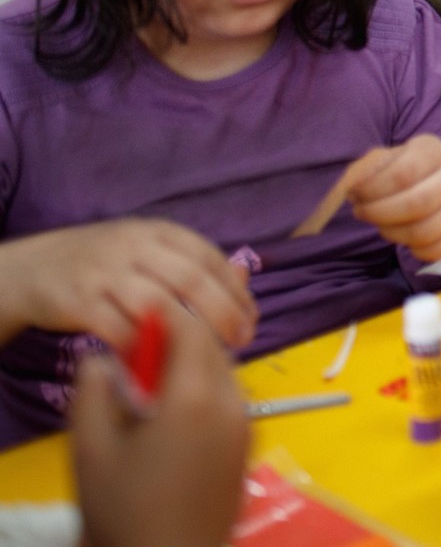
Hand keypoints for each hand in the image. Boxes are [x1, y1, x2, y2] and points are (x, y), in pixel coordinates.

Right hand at [0, 220, 255, 350]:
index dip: (235, 290)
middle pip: (190, 279)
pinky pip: (117, 328)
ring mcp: (105, 272)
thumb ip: (193, 263)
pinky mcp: (79, 301)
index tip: (251, 319)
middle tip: (240, 340)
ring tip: (204, 357)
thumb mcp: (149, 250)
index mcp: (159, 231)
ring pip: (157, 304)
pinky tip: (156, 362)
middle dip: (223, 312)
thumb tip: (244, 277)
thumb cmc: (106, 264)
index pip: (209, 257)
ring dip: (186, 334)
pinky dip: (141, 347)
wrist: (35, 267)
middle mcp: (135, 246)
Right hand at [69, 303, 248, 546]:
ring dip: (196, 366)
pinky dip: (208, 392)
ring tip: (155, 385)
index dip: (166, 315)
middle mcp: (234, 404)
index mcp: (196, 397)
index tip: (140, 318)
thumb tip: (102, 356)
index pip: (193, 328)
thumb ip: (94, 391)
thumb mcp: (92, 448)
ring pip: (226, 373)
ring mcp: (247, 427)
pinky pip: (232, 401)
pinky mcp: (248, 447)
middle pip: (215, 348)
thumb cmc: (124, 509)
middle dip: (182, 340)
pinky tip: (175, 416)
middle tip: (144, 352)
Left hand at [348, 135, 440, 261]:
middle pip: (414, 204)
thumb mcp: (397, 158)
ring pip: (423, 231)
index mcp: (434, 152)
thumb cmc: (419, 174)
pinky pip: (436, 250)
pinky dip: (414, 249)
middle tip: (362, 212)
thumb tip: (351, 185)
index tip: (354, 195)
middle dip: (378, 213)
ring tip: (382, 225)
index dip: (372, 189)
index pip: (402, 173)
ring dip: (392, 233)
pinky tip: (406, 238)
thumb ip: (370, 168)